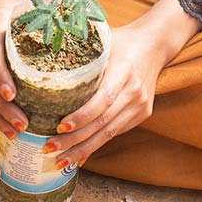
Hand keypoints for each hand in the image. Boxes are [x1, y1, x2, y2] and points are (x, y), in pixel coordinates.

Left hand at [43, 0, 199, 166]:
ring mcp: (141, 104)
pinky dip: (97, 143)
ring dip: (84, 148)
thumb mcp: (103, 42)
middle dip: (76, 139)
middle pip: (103, 122)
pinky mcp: (143, 113)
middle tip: (50, 148)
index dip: (81, 117)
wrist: (154, 44)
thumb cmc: (122, 41)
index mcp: (123, 70)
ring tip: (61, 160)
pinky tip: (80, 155)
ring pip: (110, 132)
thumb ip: (82, 57)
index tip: (60, 127)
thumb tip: (47, 68)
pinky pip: (117, 131)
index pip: (102, 100)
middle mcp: (134, 91)